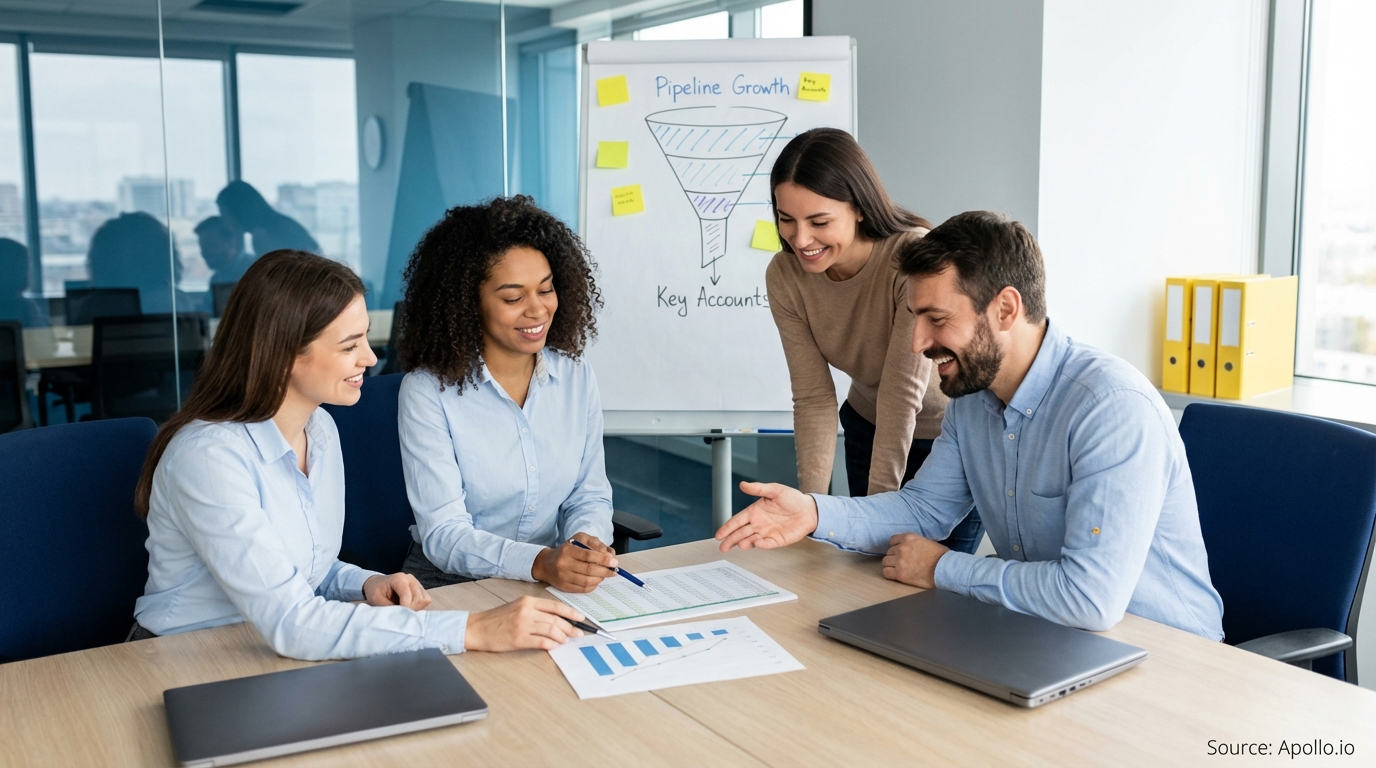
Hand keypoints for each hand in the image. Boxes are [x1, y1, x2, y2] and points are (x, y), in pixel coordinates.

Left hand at [363, 573, 430, 609]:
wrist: (375, 584)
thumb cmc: (375, 591)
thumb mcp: (377, 601)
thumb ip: (390, 608)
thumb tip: (402, 617)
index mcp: (399, 579)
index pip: (409, 597)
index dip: (405, 609)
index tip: (397, 615)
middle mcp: (410, 579)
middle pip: (419, 599)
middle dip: (411, 610)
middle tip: (400, 614)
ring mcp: (416, 583)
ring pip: (425, 600)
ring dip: (416, 608)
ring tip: (404, 610)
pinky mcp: (420, 588)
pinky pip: (426, 600)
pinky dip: (419, 606)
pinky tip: (408, 607)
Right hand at [464, 596, 585, 651]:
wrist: (477, 628)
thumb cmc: (497, 619)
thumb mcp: (517, 607)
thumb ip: (535, 611)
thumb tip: (557, 620)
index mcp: (528, 601)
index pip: (555, 605)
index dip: (571, 612)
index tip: (581, 619)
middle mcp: (527, 611)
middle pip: (556, 619)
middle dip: (570, 627)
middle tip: (578, 634)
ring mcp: (523, 625)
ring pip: (551, 630)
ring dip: (562, 637)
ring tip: (565, 641)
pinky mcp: (518, 639)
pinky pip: (541, 641)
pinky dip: (551, 644)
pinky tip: (554, 646)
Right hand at [531, 532, 616, 592]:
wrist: (546, 564)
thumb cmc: (567, 550)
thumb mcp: (579, 540)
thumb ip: (595, 544)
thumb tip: (609, 555)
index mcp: (568, 549)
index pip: (589, 555)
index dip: (603, 559)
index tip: (614, 562)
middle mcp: (564, 563)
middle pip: (589, 569)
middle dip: (605, 571)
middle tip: (613, 571)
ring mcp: (563, 576)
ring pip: (587, 581)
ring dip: (600, 579)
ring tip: (605, 575)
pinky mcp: (563, 587)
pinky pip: (582, 589)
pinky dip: (593, 586)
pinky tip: (596, 581)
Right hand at [715, 481, 818, 551]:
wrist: (809, 510)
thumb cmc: (792, 498)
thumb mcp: (774, 490)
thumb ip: (758, 488)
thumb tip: (743, 484)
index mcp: (755, 511)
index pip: (737, 520)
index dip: (727, 527)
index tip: (719, 534)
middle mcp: (758, 523)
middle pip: (740, 533)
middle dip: (730, 540)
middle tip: (722, 547)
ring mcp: (766, 533)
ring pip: (750, 540)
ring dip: (744, 543)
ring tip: (739, 545)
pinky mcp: (776, 540)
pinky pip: (766, 544)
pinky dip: (761, 544)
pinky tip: (757, 542)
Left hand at [881, 533, 948, 588]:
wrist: (944, 568)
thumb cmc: (941, 556)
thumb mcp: (927, 541)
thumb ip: (916, 542)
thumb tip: (914, 545)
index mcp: (908, 538)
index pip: (892, 540)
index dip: (896, 547)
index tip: (900, 552)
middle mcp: (902, 547)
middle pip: (889, 551)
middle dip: (895, 557)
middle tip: (903, 562)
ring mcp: (899, 560)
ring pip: (885, 561)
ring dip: (891, 565)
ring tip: (900, 569)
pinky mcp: (900, 573)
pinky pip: (886, 572)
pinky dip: (890, 574)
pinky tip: (897, 575)